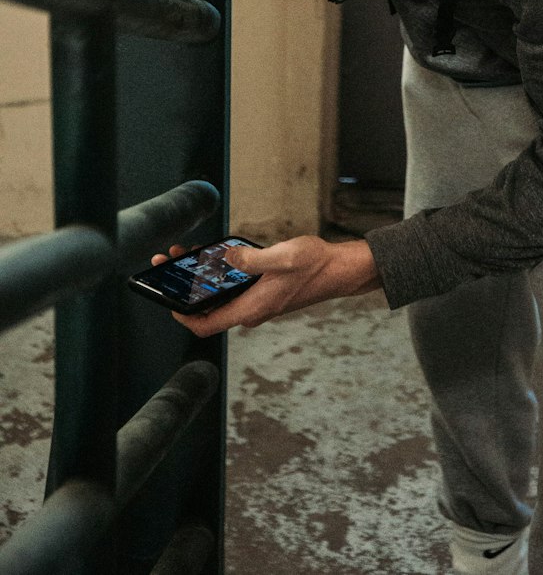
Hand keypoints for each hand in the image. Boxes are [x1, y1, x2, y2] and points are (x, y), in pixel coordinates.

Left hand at [149, 236, 381, 336]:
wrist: (338, 270)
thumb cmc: (314, 265)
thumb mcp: (281, 257)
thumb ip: (251, 260)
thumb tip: (225, 260)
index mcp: (251, 308)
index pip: (206, 324)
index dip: (182, 315)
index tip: (166, 299)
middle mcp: (251, 311)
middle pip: (210, 308)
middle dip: (187, 288)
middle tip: (171, 262)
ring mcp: (258, 304)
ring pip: (222, 297)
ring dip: (204, 279)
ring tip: (190, 254)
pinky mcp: (264, 294)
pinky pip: (236, 290)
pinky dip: (222, 275)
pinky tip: (219, 255)